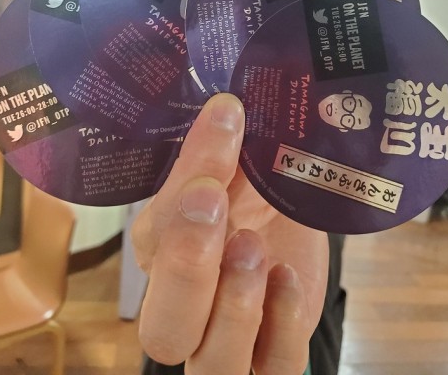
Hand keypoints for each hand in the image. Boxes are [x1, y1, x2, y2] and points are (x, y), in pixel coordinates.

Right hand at [132, 93, 327, 374]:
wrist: (289, 236)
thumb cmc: (252, 196)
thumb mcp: (237, 171)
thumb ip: (225, 152)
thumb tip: (227, 100)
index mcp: (160, 251)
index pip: (157, 231)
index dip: (184, 184)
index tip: (222, 124)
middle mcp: (183, 304)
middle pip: (162, 329)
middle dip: (186, 268)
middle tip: (214, 206)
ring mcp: (227, 339)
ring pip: (209, 366)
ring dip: (233, 308)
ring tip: (255, 249)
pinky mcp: (272, 356)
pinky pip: (272, 369)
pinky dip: (281, 327)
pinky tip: (288, 278)